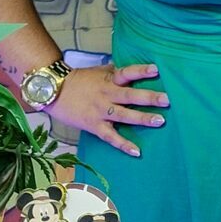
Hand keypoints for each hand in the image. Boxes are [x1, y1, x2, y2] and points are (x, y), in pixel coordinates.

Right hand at [43, 63, 169, 156]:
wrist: (52, 91)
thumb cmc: (78, 80)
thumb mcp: (99, 71)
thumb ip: (116, 72)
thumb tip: (134, 70)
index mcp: (109, 79)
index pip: (127, 72)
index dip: (141, 71)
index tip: (157, 70)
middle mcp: (107, 94)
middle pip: (130, 95)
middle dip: (149, 98)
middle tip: (168, 100)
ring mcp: (100, 110)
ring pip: (124, 115)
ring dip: (143, 118)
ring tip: (160, 121)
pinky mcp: (93, 125)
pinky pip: (110, 136)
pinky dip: (123, 144)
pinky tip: (137, 151)